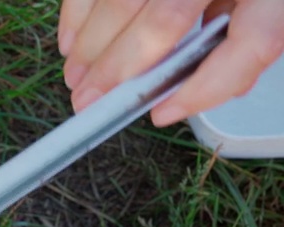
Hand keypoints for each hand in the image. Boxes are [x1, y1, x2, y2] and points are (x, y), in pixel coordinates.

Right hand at [58, 0, 283, 125]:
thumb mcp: (261, 5)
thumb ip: (237, 43)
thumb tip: (183, 94)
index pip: (253, 39)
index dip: (208, 85)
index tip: (164, 111)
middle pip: (167, 17)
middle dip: (119, 68)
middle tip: (89, 101)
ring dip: (91, 44)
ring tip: (75, 76)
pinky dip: (79, 11)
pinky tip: (72, 38)